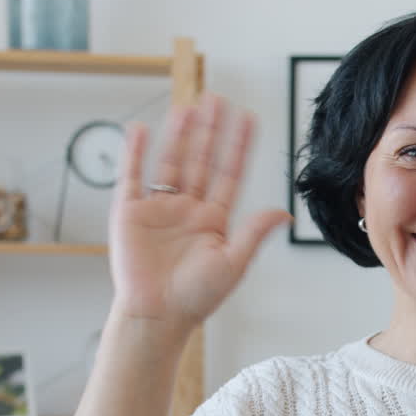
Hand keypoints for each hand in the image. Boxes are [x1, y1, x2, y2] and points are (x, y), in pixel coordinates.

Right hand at [107, 93, 289, 338]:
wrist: (157, 316)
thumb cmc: (196, 298)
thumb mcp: (233, 262)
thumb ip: (254, 232)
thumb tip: (285, 212)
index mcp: (214, 219)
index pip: (229, 173)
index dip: (238, 146)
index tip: (249, 119)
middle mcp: (188, 208)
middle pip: (201, 160)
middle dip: (210, 130)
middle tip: (217, 99)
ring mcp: (159, 208)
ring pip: (171, 161)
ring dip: (179, 134)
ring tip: (188, 105)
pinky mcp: (130, 212)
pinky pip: (132, 175)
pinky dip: (134, 152)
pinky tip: (140, 128)